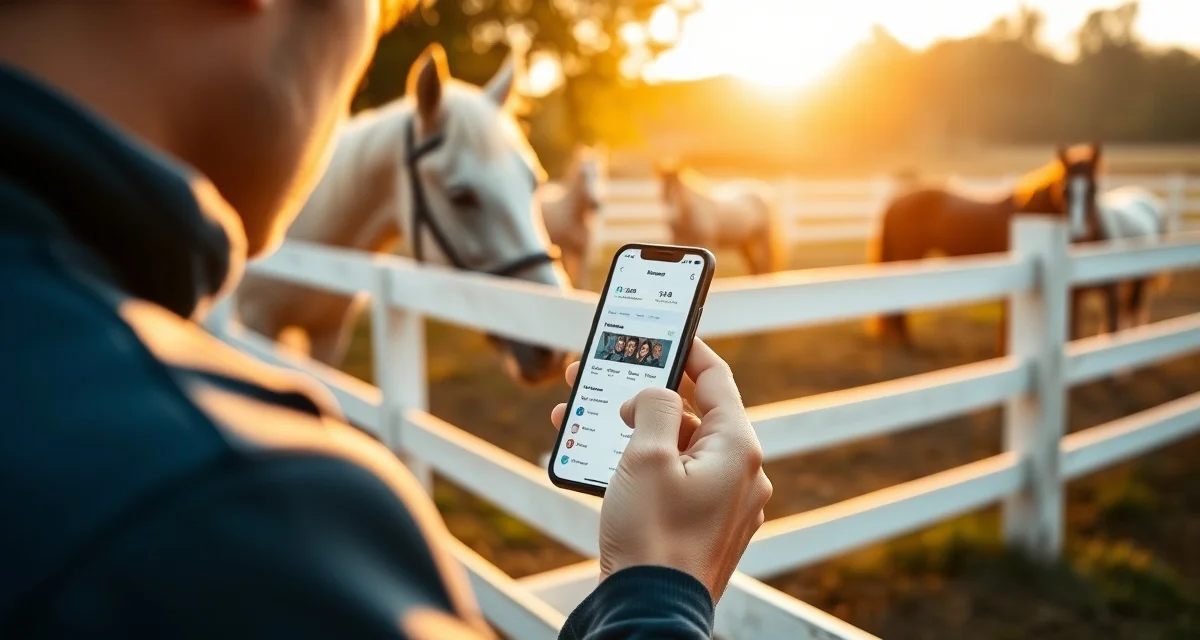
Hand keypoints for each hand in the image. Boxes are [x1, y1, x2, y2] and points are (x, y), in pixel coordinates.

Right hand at [550, 338, 771, 601]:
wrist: (650, 611)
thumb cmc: (652, 536)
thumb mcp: (645, 456)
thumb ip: (653, 406)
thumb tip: (655, 394)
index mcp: (738, 449)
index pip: (716, 378)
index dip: (687, 349)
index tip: (663, 331)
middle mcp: (740, 474)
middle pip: (692, 414)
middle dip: (643, 393)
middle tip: (604, 376)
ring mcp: (724, 503)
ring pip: (677, 449)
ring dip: (633, 430)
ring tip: (587, 418)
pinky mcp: (703, 526)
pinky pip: (674, 480)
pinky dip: (641, 464)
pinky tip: (601, 459)